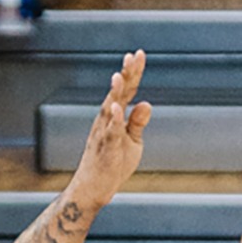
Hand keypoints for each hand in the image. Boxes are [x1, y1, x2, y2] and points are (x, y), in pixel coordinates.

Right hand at [67, 50, 152, 206]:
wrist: (94, 189)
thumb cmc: (113, 163)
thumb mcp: (132, 141)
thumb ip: (138, 122)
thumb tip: (147, 103)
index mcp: (114, 116)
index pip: (126, 90)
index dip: (133, 73)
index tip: (138, 54)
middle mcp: (106, 120)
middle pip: (117, 93)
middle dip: (125, 75)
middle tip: (131, 56)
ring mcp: (103, 134)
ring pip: (109, 109)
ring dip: (115, 93)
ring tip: (120, 75)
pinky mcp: (105, 150)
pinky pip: (109, 133)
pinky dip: (113, 120)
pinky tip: (117, 107)